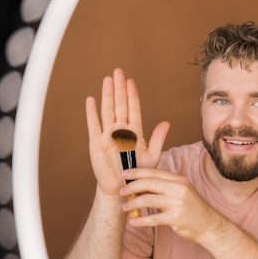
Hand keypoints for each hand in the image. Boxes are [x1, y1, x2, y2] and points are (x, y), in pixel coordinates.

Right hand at [85, 68, 170, 195]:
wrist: (122, 187)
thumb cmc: (138, 172)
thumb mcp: (152, 156)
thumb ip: (158, 139)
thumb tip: (167, 123)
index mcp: (134, 132)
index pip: (133, 109)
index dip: (132, 95)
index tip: (131, 81)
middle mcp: (120, 130)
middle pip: (120, 105)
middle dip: (119, 88)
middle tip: (118, 71)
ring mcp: (107, 134)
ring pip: (107, 110)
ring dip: (107, 95)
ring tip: (107, 80)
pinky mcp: (96, 142)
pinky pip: (93, 124)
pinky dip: (92, 112)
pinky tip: (91, 99)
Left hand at [119, 168, 216, 241]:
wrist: (208, 225)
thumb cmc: (193, 209)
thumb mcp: (182, 192)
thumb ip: (165, 187)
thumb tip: (141, 186)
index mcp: (179, 180)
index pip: (154, 172)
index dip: (137, 172)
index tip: (124, 174)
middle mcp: (178, 189)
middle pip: (148, 183)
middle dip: (131, 187)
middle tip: (121, 191)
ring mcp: (177, 203)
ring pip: (148, 200)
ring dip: (133, 204)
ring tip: (125, 208)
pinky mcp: (175, 218)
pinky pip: (153, 218)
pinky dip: (141, 220)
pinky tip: (133, 222)